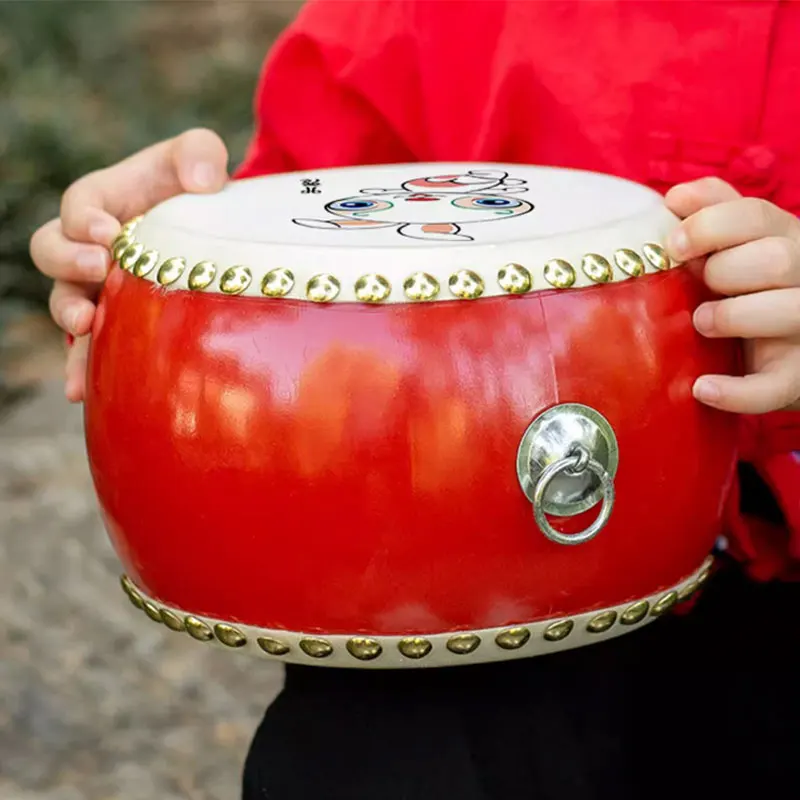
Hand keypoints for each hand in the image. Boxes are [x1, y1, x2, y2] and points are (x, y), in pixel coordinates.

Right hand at [29, 129, 228, 401]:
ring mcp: (99, 290)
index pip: (77, 206)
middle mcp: (90, 247)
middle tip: (98, 267)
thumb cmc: (201, 191)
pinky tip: (82, 392)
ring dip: (69, 316)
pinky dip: (82, 368)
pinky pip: (90, 349)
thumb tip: (204, 182)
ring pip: (64, 303)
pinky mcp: (115, 325)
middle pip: (52, 253)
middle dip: (68, 261)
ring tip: (84, 324)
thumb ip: (199, 151)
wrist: (218, 235)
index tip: (107, 231)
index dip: (83, 218)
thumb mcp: (201, 159)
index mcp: (103, 203)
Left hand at [664, 178, 799, 413]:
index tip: (673, 245)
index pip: (757, 215)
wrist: (787, 359)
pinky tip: (701, 388)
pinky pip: (775, 387)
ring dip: (733, 316)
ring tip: (700, 324)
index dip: (710, 225)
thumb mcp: (738, 250)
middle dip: (724, 271)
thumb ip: (714, 216)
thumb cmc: (751, 292)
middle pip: (777, 259)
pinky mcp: (798, 379)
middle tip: (696, 288)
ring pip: (788, 311)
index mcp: (786, 240)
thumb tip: (676, 196)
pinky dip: (736, 391)